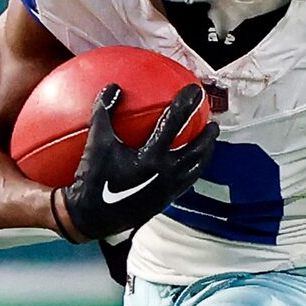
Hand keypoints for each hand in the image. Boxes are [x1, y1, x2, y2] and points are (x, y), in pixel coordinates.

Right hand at [60, 84, 214, 242]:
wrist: (92, 218)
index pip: (174, 123)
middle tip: (213, 121)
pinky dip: (193, 169)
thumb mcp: (96, 143)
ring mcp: (167, 190)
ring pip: (196, 168)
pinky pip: (186, 182)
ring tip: (209, 143)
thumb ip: (104, 112)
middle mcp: (165, 174)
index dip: (186, 104)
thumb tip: (113, 87)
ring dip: (205, 153)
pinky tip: (191, 164)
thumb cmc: (92, 179)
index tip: (195, 91)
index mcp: (151, 158)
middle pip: (196, 150)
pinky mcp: (165, 201)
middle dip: (208, 135)